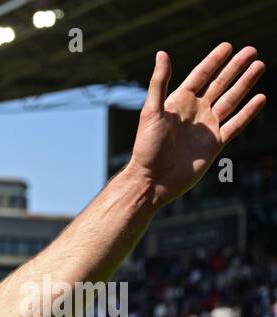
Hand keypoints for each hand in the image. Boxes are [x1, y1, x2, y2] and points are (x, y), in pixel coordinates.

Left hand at [128, 45, 265, 208]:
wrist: (152, 180)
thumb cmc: (146, 147)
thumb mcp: (151, 112)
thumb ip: (159, 83)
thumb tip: (161, 54)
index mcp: (179, 102)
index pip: (201, 76)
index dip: (214, 61)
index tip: (228, 46)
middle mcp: (195, 112)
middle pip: (220, 84)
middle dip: (235, 67)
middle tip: (251, 50)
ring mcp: (206, 127)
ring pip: (231, 100)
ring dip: (245, 83)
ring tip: (259, 66)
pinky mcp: (215, 143)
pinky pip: (236, 124)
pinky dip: (248, 112)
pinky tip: (260, 98)